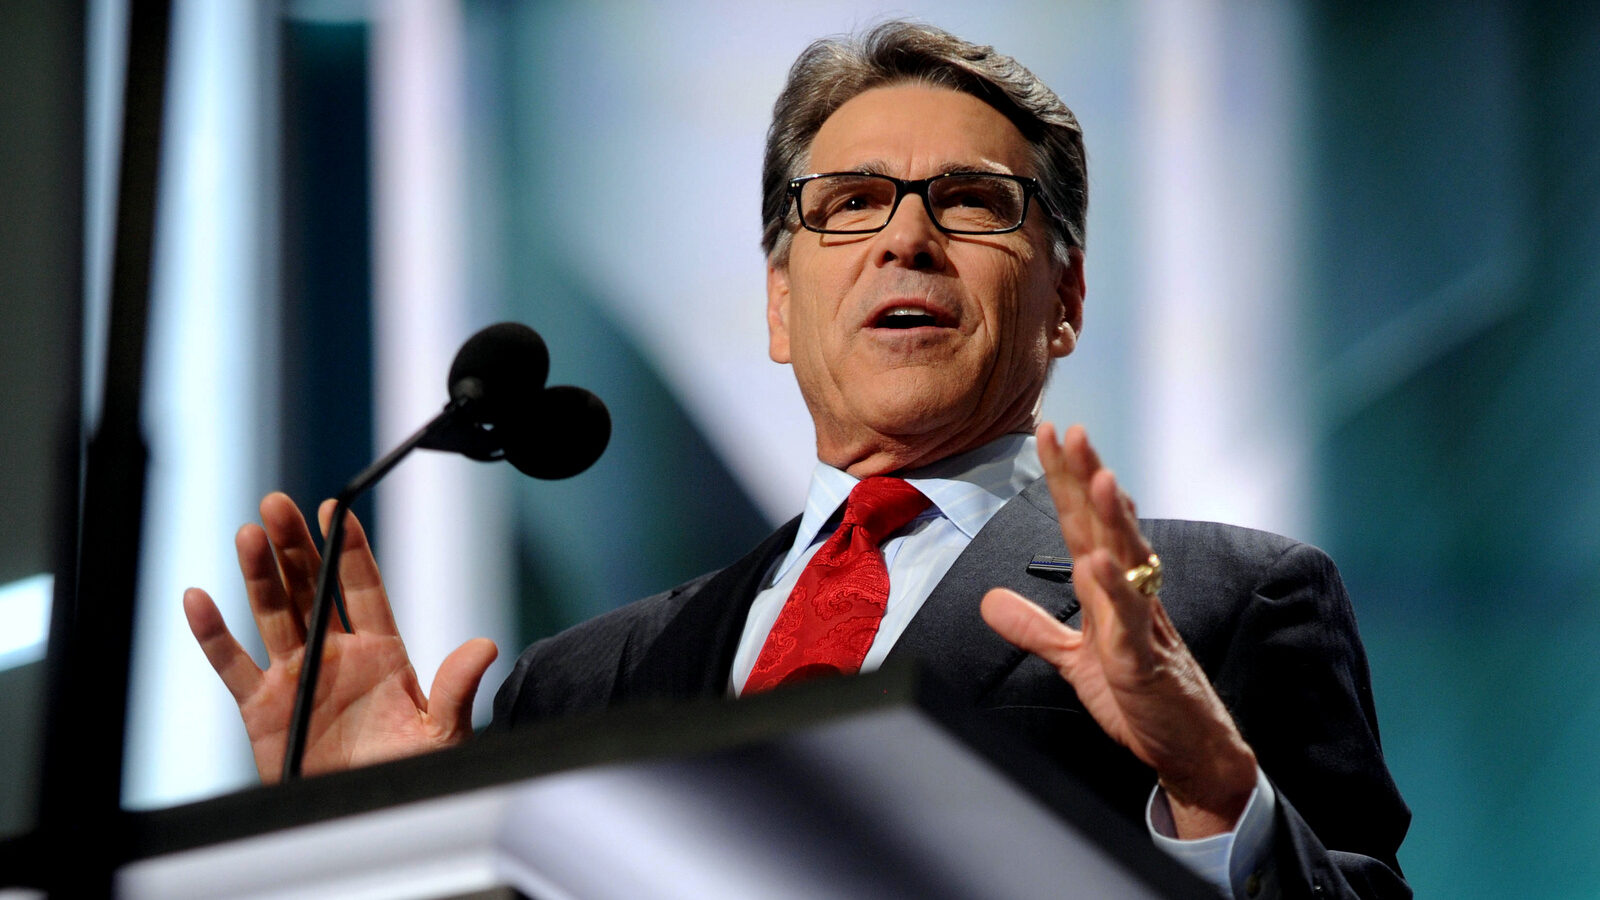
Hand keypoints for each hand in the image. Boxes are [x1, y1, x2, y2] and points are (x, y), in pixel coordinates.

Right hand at [183, 492, 497, 781]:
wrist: (368, 819)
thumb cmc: (409, 774)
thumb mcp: (441, 732)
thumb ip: (456, 687)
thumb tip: (485, 645)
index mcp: (382, 652)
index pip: (362, 587)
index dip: (348, 548)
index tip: (334, 508)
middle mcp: (335, 654)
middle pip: (310, 588)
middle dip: (294, 546)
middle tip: (277, 505)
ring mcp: (296, 676)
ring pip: (272, 613)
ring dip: (258, 574)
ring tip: (248, 534)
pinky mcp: (262, 706)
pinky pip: (232, 664)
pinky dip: (213, 634)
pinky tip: (198, 598)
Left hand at [980, 424, 1256, 837]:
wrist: (1190, 748)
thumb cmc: (1141, 697)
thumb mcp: (1074, 658)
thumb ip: (1035, 626)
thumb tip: (989, 599)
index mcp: (1108, 588)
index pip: (1081, 522)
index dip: (1065, 479)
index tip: (1049, 432)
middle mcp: (1129, 593)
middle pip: (1105, 525)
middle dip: (1087, 476)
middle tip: (1071, 429)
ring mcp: (1140, 624)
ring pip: (1127, 559)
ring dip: (1112, 518)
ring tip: (1099, 476)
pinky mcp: (1145, 662)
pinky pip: (1129, 621)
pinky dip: (1114, 592)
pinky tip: (1098, 564)